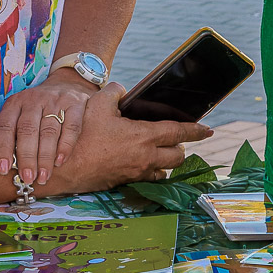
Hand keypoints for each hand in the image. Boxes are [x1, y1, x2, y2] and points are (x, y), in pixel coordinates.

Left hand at [0, 74, 93, 185]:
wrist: (66, 85)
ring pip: (48, 131)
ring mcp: (55, 101)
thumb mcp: (19, 113)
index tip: (3, 170)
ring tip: (43, 177)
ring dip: (45, 157)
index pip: (5, 126)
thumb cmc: (36, 110)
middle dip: (26, 157)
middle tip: (27, 178)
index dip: (2, 148)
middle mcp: (33, 100)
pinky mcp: (76, 104)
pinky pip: (71, 127)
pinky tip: (60, 162)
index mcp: (15, 103)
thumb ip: (10, 134)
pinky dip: (65, 146)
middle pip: (27, 130)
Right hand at [42, 83, 213, 194]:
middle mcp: (146, 157)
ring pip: (165, 170)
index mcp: (144, 136)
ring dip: (167, 160)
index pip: (179, 132)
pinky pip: (149, 177)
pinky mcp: (127, 181)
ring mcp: (137, 172)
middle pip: (178, 156)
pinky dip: (152, 170)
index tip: (208, 130)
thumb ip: (114, 92)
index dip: (195, 130)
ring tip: (161, 151)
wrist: (64, 168)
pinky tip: (142, 161)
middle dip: (182, 147)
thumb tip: (122, 90)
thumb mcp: (97, 104)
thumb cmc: (81, 134)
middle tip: (177, 139)